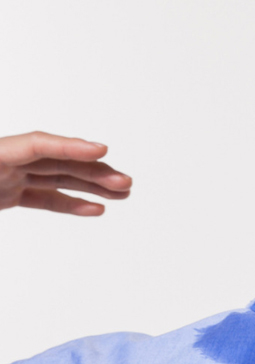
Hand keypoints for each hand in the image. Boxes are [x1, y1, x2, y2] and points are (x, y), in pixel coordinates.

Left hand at [0, 131, 131, 216]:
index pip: (38, 144)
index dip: (71, 147)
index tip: (102, 151)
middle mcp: (5, 162)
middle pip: (58, 162)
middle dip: (94, 171)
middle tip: (123, 182)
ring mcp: (9, 178)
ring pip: (59, 179)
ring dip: (93, 186)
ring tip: (121, 193)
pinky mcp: (11, 194)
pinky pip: (46, 198)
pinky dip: (72, 203)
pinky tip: (96, 208)